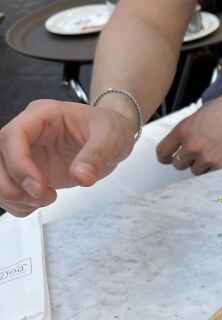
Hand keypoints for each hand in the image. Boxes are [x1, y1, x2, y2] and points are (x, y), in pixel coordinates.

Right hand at [0, 100, 135, 216]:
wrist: (113, 135)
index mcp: (42, 115)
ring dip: (14, 197)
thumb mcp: (112, 137)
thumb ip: (96, 155)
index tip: (39, 186)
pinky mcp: (28, 172)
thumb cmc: (110, 128)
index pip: (13, 136)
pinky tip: (40, 203)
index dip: (19, 164)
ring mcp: (25, 153)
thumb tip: (81, 176)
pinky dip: (18, 204)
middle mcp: (28, 133)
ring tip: (46, 199)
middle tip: (42, 197)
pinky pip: (10, 191)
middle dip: (11, 185)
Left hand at [156, 89, 221, 174]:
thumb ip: (194, 124)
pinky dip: (216, 170)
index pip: (163, 150)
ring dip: (203, 165)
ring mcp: (209, 159)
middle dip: (187, 159)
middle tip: (198, 153)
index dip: (165, 155)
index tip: (168, 157)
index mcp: (186, 128)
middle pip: (179, 164)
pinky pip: (212, 175)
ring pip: (196, 171)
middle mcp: (193, 146)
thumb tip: (189, 134)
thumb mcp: (208, 109)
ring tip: (217, 153)